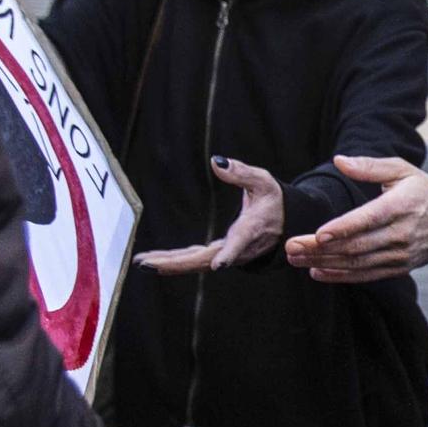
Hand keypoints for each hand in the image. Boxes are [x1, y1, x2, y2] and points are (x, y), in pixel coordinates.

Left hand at [134, 157, 283, 273]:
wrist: (284, 224)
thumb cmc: (274, 201)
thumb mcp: (263, 182)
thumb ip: (241, 172)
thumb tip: (217, 162)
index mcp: (251, 230)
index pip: (240, 242)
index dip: (230, 254)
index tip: (219, 265)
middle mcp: (238, 248)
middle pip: (204, 260)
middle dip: (175, 263)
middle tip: (147, 264)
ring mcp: (228, 255)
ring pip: (196, 263)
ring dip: (169, 264)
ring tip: (142, 263)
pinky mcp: (220, 254)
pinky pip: (195, 260)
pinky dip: (175, 261)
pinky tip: (157, 261)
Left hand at [283, 155, 427, 282]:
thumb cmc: (423, 190)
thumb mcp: (402, 169)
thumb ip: (369, 166)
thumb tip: (338, 161)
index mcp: (401, 205)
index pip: (369, 220)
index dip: (343, 228)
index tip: (318, 234)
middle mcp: (401, 233)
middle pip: (357, 245)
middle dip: (321, 249)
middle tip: (292, 246)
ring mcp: (400, 254)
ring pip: (357, 263)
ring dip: (324, 263)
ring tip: (296, 259)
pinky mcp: (399, 267)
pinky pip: (366, 275)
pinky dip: (341, 276)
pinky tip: (318, 272)